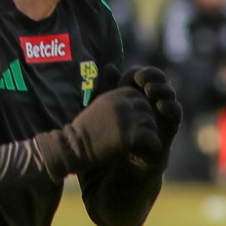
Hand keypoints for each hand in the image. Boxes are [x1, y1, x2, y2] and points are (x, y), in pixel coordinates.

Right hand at [45, 85, 161, 175]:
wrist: (72, 148)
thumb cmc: (83, 130)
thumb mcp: (96, 105)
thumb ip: (109, 93)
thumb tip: (114, 71)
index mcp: (113, 96)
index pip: (137, 97)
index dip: (136, 111)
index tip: (128, 125)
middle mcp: (121, 103)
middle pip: (147, 109)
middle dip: (144, 123)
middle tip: (133, 138)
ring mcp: (127, 118)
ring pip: (151, 124)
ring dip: (146, 137)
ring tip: (135, 147)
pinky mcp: (131, 135)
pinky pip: (153, 140)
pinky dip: (148, 149)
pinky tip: (137, 154)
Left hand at [119, 65, 182, 156]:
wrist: (125, 156)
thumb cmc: (115, 128)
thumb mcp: (110, 107)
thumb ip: (109, 87)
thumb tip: (110, 66)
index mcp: (135, 90)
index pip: (141, 74)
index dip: (139, 72)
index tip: (133, 77)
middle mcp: (152, 97)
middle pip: (158, 79)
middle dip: (152, 76)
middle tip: (142, 80)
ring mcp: (163, 109)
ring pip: (168, 93)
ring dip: (161, 89)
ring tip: (150, 90)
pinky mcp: (171, 123)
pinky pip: (176, 112)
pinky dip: (171, 106)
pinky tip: (162, 105)